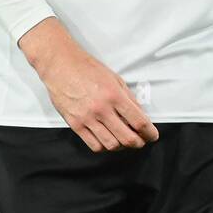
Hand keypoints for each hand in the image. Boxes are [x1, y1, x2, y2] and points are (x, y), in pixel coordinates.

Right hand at [19, 17, 159, 152]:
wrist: (60, 65)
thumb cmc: (86, 68)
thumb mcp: (114, 78)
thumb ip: (128, 97)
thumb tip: (139, 114)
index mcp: (114, 95)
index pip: (139, 121)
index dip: (150, 132)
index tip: (152, 135)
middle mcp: (102, 109)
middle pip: (127, 138)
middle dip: (138, 142)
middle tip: (140, 140)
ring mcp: (87, 118)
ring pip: (111, 145)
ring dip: (121, 146)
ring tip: (123, 140)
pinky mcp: (75, 124)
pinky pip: (94, 145)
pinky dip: (104, 146)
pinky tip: (107, 139)